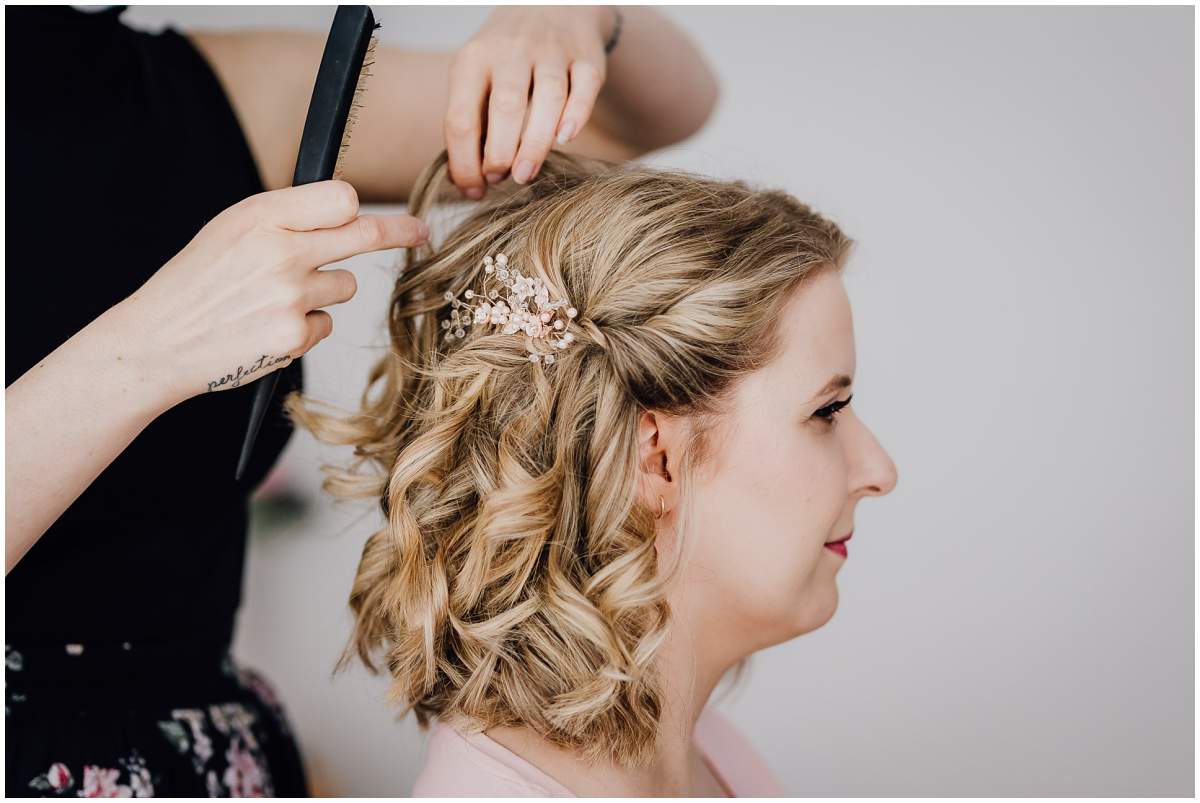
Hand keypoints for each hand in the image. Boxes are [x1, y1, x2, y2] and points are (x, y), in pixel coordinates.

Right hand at [116, 180, 427, 403]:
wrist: (157, 341)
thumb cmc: (196, 283)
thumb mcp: (229, 230)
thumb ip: (284, 217)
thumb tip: (343, 209)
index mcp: (260, 217)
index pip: (340, 198)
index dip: (358, 208)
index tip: (383, 213)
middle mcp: (280, 252)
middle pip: (363, 236)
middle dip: (399, 232)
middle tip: (420, 232)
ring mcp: (290, 296)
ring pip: (344, 286)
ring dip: (322, 291)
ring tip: (273, 299)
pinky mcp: (294, 336)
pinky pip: (326, 323)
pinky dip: (306, 327)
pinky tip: (267, 326)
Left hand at [444, 6, 614, 198]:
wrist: (551, 6)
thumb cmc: (505, 62)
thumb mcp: (477, 79)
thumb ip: (473, 124)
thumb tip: (468, 183)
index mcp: (473, 60)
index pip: (461, 117)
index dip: (464, 161)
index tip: (473, 190)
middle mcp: (511, 51)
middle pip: (506, 107)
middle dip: (500, 152)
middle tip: (502, 178)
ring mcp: (552, 51)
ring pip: (547, 98)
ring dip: (535, 143)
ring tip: (525, 174)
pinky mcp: (587, 57)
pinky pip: (584, 87)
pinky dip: (576, 115)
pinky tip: (565, 139)